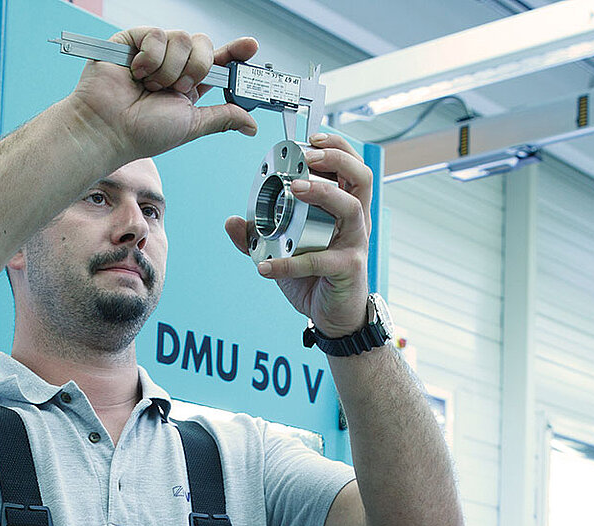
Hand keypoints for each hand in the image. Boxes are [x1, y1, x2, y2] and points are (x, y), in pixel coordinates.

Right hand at [70, 28, 259, 160]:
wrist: (110, 128)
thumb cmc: (144, 132)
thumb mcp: (193, 124)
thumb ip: (223, 117)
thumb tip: (252, 125)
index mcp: (189, 84)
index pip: (218, 61)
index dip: (235, 52)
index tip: (251, 47)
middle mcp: (174, 65)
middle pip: (203, 45)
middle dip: (196, 69)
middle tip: (178, 89)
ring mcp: (154, 50)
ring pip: (182, 39)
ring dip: (169, 70)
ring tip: (150, 86)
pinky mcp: (134, 39)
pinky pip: (157, 34)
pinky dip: (150, 58)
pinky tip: (136, 73)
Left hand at [224, 134, 371, 337]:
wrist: (333, 318)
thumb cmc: (316, 279)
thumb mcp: (284, 251)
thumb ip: (257, 236)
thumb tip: (232, 221)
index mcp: (344, 209)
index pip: (349, 168)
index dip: (335, 147)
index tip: (309, 139)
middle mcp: (355, 222)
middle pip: (361, 177)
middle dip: (335, 158)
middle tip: (306, 156)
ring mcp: (355, 243)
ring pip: (350, 208)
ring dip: (322, 193)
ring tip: (295, 188)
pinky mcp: (348, 268)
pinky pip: (319, 260)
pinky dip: (289, 262)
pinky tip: (264, 266)